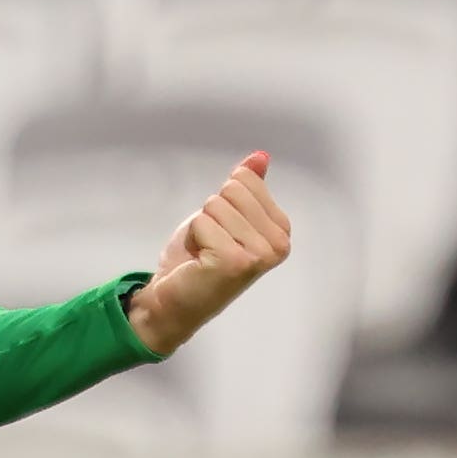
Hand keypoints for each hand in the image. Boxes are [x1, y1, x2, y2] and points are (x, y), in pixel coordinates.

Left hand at [125, 152, 290, 358]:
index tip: (222, 230)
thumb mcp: (225, 216)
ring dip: (201, 227)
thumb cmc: (200, 259)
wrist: (174, 300)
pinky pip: (203, 222)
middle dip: (212, 213)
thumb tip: (260, 157)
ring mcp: (259, 254)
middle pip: (231, 190)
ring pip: (215, 205)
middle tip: (211, 243)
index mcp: (281, 229)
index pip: (245, 179)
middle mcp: (278, 244)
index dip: (223, 201)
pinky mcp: (235, 261)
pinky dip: (194, 238)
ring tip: (205, 253)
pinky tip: (200, 260)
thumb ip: (247, 188)